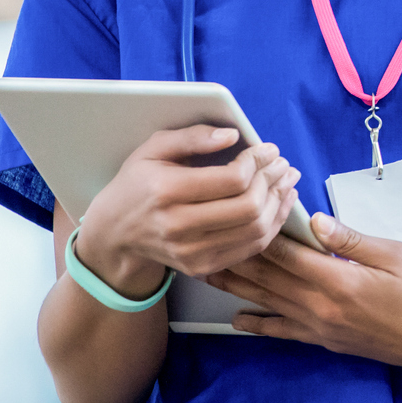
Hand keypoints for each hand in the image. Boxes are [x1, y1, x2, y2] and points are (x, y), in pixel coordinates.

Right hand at [72, 126, 300, 299]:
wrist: (115, 234)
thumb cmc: (137, 184)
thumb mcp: (153, 149)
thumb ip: (193, 137)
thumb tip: (233, 135)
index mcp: (166, 191)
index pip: (231, 180)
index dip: (258, 162)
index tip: (269, 149)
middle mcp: (178, 226)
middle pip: (249, 206)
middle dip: (273, 181)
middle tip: (283, 164)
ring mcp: (191, 252)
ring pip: (256, 230)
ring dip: (279, 202)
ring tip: (287, 181)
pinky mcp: (202, 267)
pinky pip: (251, 248)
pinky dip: (272, 225)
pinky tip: (278, 205)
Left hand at [208, 213, 401, 375]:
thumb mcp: (396, 255)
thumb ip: (352, 240)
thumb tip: (314, 221)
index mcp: (339, 281)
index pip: (288, 254)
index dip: (261, 232)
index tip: (240, 213)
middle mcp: (320, 307)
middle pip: (268, 279)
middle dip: (236, 257)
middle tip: (205, 240)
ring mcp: (320, 327)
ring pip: (267, 304)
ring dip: (237, 287)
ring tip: (208, 271)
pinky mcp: (324, 340)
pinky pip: (282, 332)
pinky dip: (258, 325)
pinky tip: (238, 319)